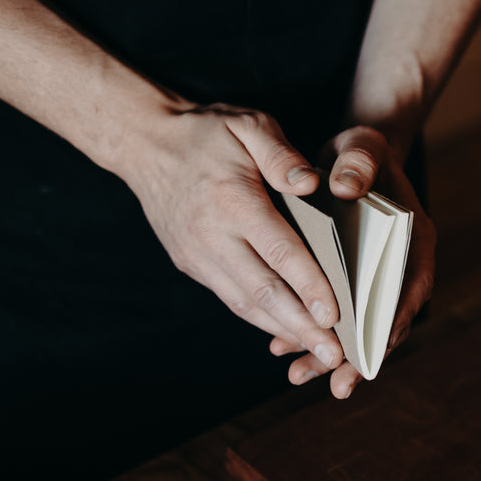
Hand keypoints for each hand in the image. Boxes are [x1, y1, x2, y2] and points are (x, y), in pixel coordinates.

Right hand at [119, 101, 344, 369]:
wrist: (145, 145)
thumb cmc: (207, 133)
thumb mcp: (248, 124)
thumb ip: (281, 155)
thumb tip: (312, 186)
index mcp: (232, 200)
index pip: (279, 251)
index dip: (309, 285)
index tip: (335, 314)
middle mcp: (212, 235)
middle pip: (263, 291)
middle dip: (302, 327)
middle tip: (335, 355)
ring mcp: (197, 255)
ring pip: (245, 304)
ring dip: (283, 331)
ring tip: (318, 353)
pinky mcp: (190, 265)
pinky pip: (230, 298)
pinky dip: (260, 319)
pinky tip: (288, 331)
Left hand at [268, 125, 435, 397]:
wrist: (349, 161)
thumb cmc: (361, 154)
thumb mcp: (363, 148)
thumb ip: (359, 162)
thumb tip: (345, 187)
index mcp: (414, 240)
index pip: (411, 287)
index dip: (393, 321)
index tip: (374, 349)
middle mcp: (398, 267)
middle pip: (384, 320)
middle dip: (361, 356)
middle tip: (340, 387)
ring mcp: (371, 281)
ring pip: (355, 327)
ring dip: (330, 355)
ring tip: (300, 376)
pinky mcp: (347, 286)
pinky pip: (332, 316)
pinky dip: (309, 332)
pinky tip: (282, 350)